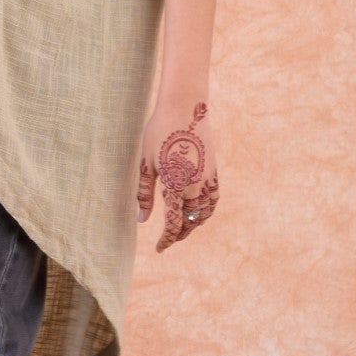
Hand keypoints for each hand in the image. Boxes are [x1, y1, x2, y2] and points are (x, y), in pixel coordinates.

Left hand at [137, 95, 219, 253]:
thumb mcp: (146, 163)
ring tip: (183, 228)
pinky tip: (198, 210)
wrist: (184, 107)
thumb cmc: (159, 132)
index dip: (167, 239)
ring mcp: (207, 177)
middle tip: (168, 239)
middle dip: (179, 233)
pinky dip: (207, 210)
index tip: (160, 248)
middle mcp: (194, 184)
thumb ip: (145, 193)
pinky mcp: (214, 169)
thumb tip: (142, 220)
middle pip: (190, 221)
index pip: (173, 223)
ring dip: (194, 223)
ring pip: (205, 212)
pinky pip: (214, 198)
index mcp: (175, 184)